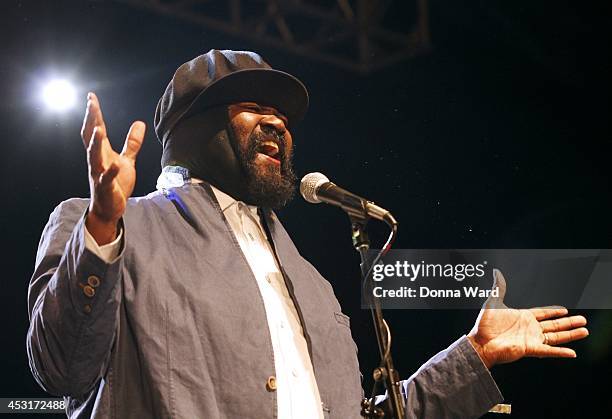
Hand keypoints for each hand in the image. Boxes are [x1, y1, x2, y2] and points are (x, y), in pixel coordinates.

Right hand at [81, 93, 145, 244]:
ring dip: (96, 143)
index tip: (91, 97)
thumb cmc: (116, 183)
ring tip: (99, 129)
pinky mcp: (105, 188)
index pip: (95, 129)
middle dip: (91, 121)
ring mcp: (99, 174)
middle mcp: (97, 160)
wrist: (110, 209)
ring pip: (93, 156)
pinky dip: (111, 171)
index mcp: (101, 152)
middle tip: (91, 105)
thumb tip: (140, 123)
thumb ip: (132, 143)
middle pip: (90, 138)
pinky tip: (116, 164)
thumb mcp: (126, 160)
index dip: (93, 114)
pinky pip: (107, 178)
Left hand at [467, 269, 588, 368]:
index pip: (543, 314)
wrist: (479, 342)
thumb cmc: (484, 325)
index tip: (565, 310)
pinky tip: (572, 353)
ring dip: (570, 335)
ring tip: (584, 331)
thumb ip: (498, 287)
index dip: (554, 312)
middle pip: (554, 325)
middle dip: (569, 322)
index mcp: (523, 317)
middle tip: (583, 320)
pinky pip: (549, 351)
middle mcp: (529, 328)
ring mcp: (531, 339)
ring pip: (556, 337)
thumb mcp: (493, 302)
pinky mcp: (530, 348)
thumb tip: (496, 271)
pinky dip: (561, 352)